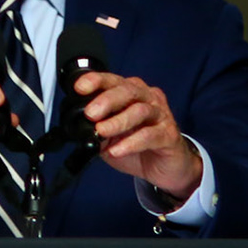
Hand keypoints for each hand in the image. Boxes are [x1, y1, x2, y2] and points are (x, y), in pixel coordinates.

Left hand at [72, 72, 201, 198]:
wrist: (165, 167)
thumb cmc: (138, 146)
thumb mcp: (111, 138)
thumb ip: (97, 130)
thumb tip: (79, 129)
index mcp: (131, 93)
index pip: (113, 80)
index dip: (96, 81)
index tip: (79, 88)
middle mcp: (147, 98)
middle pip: (128, 91)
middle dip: (107, 100)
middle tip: (90, 113)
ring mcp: (160, 115)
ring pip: (140, 111)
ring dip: (118, 121)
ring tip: (101, 132)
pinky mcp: (169, 134)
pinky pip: (150, 135)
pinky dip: (131, 142)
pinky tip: (118, 150)